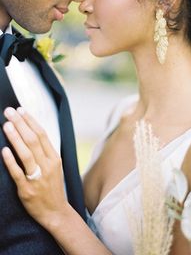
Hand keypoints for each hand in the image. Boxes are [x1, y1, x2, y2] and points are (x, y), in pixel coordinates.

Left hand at [1, 107, 68, 226]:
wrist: (56, 212)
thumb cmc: (53, 187)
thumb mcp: (54, 166)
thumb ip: (45, 152)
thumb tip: (31, 133)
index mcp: (54, 158)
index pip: (42, 134)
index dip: (31, 121)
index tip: (21, 110)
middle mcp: (47, 165)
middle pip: (33, 140)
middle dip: (20, 124)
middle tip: (9, 112)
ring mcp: (37, 177)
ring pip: (26, 154)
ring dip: (15, 138)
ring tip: (6, 125)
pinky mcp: (27, 189)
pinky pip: (18, 173)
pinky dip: (11, 160)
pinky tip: (4, 150)